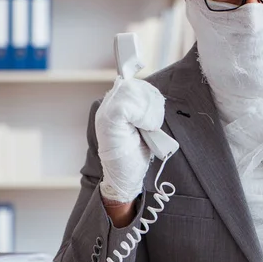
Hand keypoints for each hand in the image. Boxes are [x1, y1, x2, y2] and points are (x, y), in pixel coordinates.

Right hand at [95, 77, 164, 202]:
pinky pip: (128, 106)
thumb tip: (152, 94)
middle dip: (153, 103)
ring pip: (133, 92)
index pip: (136, 83)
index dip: (150, 94)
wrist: (125, 178)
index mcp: (116, 103)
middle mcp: (108, 105)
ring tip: (149, 128)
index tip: (156, 113)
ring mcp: (106, 112)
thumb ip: (143, 108)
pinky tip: (145, 129)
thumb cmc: (135, 153)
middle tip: (153, 124)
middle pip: (136, 85)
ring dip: (150, 112)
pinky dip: (143, 117)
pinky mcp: (108, 121)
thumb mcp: (143, 125)